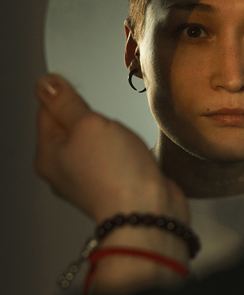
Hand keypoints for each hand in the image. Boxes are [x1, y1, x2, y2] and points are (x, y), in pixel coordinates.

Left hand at [34, 74, 188, 224]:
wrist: (147, 211)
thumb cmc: (116, 174)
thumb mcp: (87, 124)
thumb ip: (66, 102)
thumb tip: (46, 83)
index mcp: (48, 154)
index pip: (47, 111)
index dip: (66, 95)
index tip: (83, 93)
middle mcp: (65, 169)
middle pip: (73, 125)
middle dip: (95, 116)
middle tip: (107, 122)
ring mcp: (90, 177)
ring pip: (98, 140)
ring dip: (114, 133)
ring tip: (123, 141)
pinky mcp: (115, 183)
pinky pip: (116, 155)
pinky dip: (126, 149)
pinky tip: (134, 153)